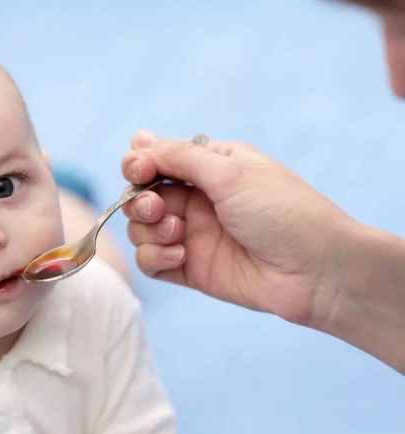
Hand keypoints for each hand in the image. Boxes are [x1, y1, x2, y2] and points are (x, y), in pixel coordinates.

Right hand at [122, 130, 354, 325]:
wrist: (316, 271)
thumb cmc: (283, 212)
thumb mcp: (231, 172)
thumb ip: (180, 156)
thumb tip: (138, 141)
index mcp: (210, 167)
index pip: (156, 159)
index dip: (138, 164)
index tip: (139, 170)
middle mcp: (197, 199)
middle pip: (141, 195)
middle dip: (141, 201)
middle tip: (159, 209)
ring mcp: (193, 235)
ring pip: (141, 229)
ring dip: (149, 231)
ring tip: (179, 234)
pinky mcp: (190, 268)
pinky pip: (151, 261)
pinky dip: (155, 257)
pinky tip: (181, 255)